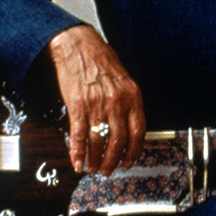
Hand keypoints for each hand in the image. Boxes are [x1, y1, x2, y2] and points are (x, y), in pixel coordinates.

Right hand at [48, 25, 145, 175]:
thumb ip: (128, 102)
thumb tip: (127, 127)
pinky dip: (78, 152)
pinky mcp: (77, 105)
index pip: (138, 131)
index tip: (129, 161)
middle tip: (108, 170)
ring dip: (96, 159)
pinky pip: (79, 135)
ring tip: (93, 168)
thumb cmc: (101, 60)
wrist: (78, 45)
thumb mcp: (124, 80)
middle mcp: (117, 102)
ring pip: (99, 141)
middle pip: (118, 141)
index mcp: (132, 96)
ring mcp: (97, 105)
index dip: (134, 150)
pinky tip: (77, 161)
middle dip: (113, 160)